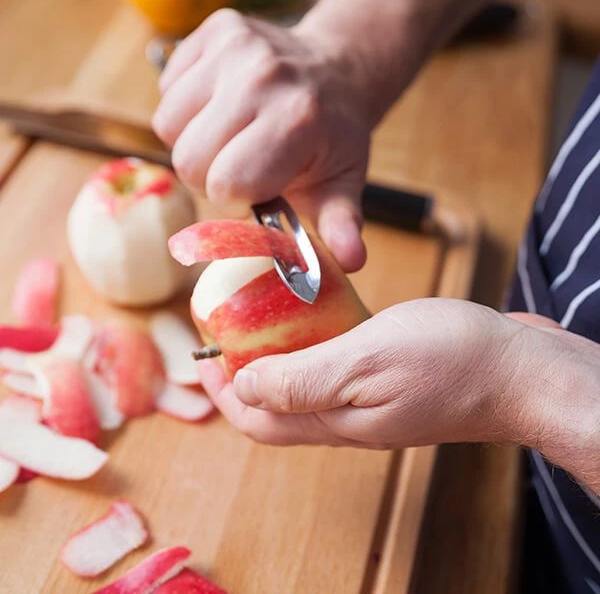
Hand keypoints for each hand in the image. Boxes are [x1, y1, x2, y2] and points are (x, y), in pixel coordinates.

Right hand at [153, 9, 371, 271]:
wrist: (336, 71)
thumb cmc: (333, 137)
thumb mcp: (343, 184)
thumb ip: (341, 225)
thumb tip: (351, 261)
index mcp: (295, 121)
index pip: (227, 184)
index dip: (236, 199)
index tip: (258, 190)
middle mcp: (261, 77)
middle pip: (190, 160)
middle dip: (211, 177)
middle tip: (243, 166)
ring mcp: (233, 48)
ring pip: (168, 125)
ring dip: (194, 144)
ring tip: (231, 138)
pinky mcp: (212, 30)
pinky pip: (166, 91)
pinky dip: (186, 111)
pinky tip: (221, 110)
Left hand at [200, 298, 599, 493]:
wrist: (522, 368)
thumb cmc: (451, 361)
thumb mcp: (365, 361)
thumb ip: (302, 379)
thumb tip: (243, 388)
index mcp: (334, 419)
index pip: (257, 418)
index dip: (224, 390)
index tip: (206, 350)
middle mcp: (346, 418)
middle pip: (275, 406)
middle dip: (243, 374)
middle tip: (229, 330)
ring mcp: (369, 402)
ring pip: (305, 388)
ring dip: (277, 359)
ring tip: (266, 319)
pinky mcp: (390, 382)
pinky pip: (336, 371)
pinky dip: (316, 347)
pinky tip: (321, 317)